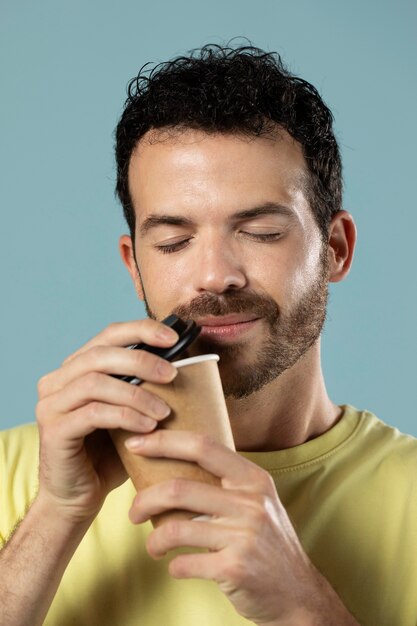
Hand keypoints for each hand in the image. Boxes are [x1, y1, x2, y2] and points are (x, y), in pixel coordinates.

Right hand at [35, 319, 178, 523]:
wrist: (78, 500)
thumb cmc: (109, 455)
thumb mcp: (131, 413)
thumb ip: (144, 387)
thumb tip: (188, 364)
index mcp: (76, 369)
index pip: (108, 335)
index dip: (141, 330)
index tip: (174, 337)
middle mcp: (57, 381)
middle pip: (101, 354)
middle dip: (141, 359)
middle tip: (173, 375)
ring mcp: (51, 405)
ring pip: (96, 382)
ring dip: (136, 393)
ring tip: (164, 411)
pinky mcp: (52, 430)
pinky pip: (93, 414)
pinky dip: (125, 416)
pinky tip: (148, 428)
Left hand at [126, 430, 330, 625]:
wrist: (298, 593)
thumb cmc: (267, 543)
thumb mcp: (257, 502)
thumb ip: (226, 482)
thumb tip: (174, 462)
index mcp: (253, 479)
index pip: (202, 446)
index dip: (164, 441)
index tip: (136, 444)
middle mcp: (251, 503)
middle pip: (179, 489)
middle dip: (145, 500)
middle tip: (134, 512)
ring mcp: (244, 536)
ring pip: (175, 529)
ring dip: (154, 540)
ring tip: (153, 546)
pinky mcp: (235, 568)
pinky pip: (184, 563)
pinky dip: (173, 566)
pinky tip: (177, 566)